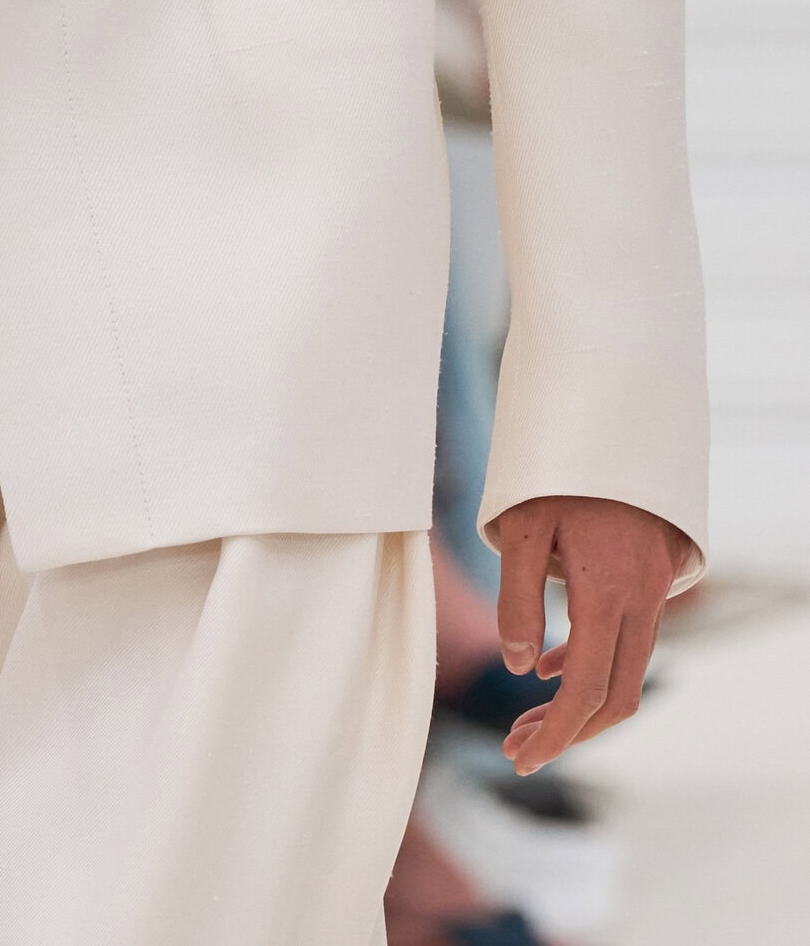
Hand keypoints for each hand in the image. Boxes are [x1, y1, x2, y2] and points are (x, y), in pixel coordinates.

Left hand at [492, 493, 689, 773]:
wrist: (616, 416)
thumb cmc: (558, 467)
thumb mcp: (520, 525)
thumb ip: (517, 597)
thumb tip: (519, 665)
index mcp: (608, 591)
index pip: (588, 689)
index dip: (556, 733)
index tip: (523, 759)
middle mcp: (643, 598)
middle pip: (616, 696)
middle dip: (566, 731)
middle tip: (517, 748)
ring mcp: (656, 589)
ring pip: (628, 671)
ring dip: (581, 702)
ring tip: (527, 718)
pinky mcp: (655, 577)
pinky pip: (632, 639)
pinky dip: (596, 665)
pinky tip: (554, 666)